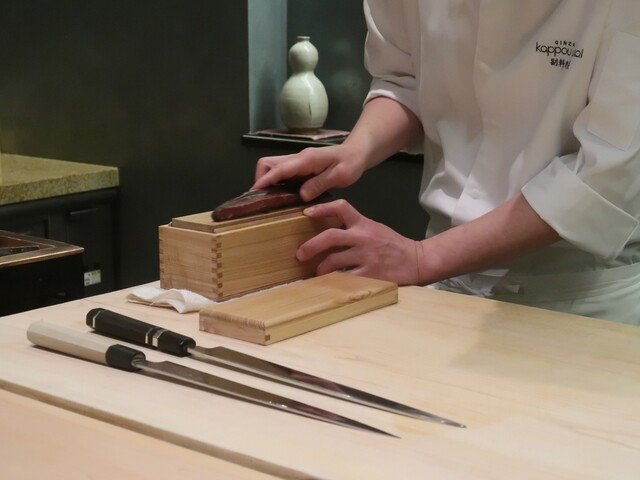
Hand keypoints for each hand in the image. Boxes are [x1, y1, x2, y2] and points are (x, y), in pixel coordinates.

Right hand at [252, 144, 365, 200]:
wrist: (357, 153)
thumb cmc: (351, 163)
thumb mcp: (340, 176)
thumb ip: (320, 184)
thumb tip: (301, 195)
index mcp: (306, 159)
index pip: (280, 168)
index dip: (265, 180)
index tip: (254, 192)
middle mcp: (297, 158)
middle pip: (267, 163)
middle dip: (261, 179)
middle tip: (264, 199)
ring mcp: (297, 161)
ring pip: (272, 167)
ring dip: (267, 181)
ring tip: (269, 200)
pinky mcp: (299, 167)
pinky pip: (280, 172)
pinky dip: (275, 182)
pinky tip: (280, 196)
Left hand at [297, 199, 423, 284]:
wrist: (417, 260)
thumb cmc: (394, 245)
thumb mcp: (374, 228)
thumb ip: (355, 227)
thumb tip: (330, 230)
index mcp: (363, 224)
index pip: (341, 208)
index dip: (322, 209)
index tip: (306, 212)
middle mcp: (363, 237)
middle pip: (330, 237)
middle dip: (311, 246)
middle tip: (300, 254)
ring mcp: (366, 256)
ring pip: (334, 261)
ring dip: (321, 268)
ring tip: (317, 273)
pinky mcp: (370, 274)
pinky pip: (346, 279)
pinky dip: (335, 282)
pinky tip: (331, 285)